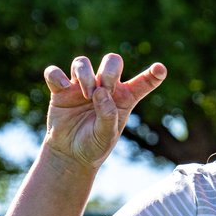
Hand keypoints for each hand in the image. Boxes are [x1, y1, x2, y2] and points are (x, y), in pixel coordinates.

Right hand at [41, 53, 165, 168]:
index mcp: (124, 98)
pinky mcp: (61, 90)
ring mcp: (81, 86)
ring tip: (86, 95)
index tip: (160, 69)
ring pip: (82, 62)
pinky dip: (56, 75)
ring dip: (85, 75)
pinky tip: (63, 87)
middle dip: (109, 71)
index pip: (142, 83)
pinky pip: (54, 72)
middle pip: (111, 61)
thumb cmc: (94, 145)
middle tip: (105, 89)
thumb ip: (108, 115)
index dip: (152, 75)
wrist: (70, 154)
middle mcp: (104, 88)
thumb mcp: (106, 136)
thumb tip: (101, 92)